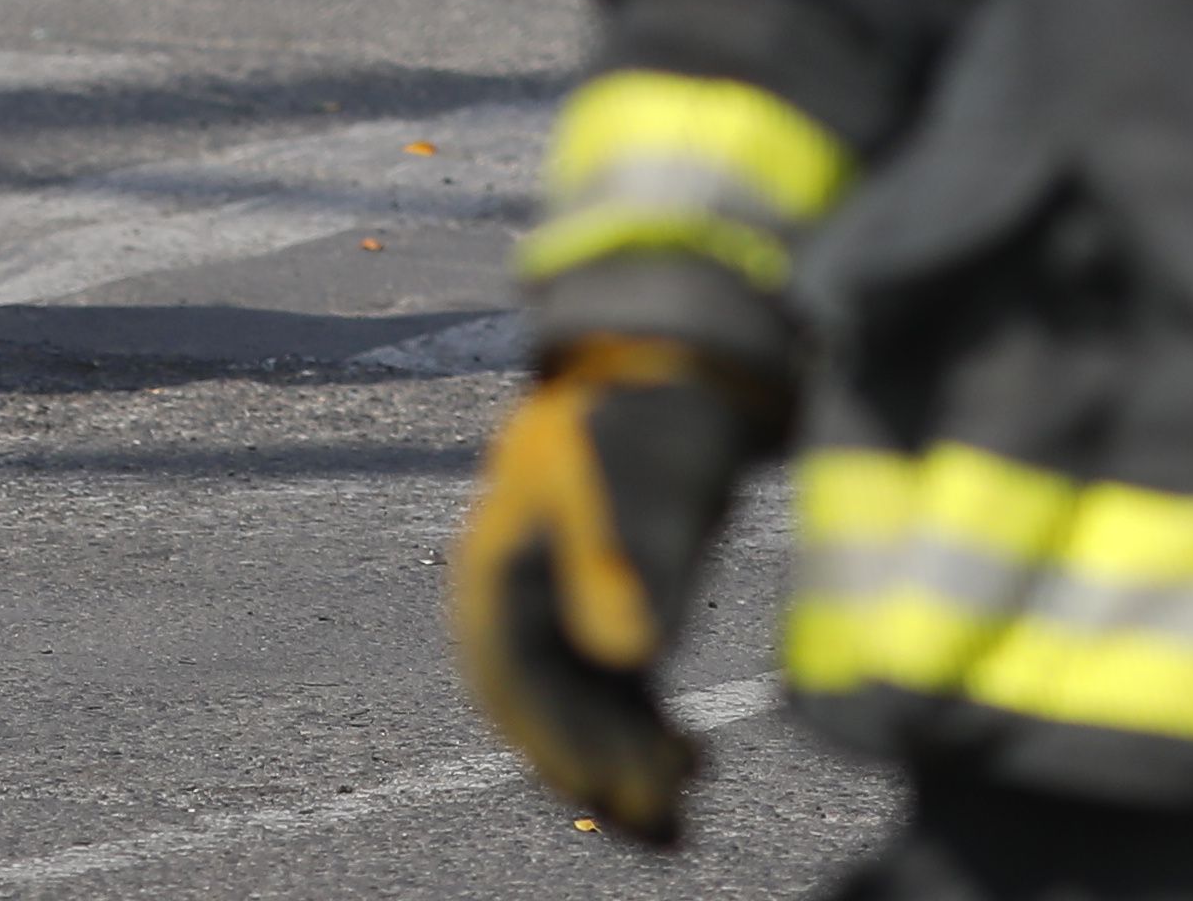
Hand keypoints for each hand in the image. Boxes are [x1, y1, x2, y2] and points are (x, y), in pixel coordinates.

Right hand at [448, 336, 785, 846]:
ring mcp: (560, 600)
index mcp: (498, 563)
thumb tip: (626, 657)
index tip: (610, 792)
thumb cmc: (648, 419)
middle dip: (597, 768)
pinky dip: (644, 731)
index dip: (556, 741)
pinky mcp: (604, 602)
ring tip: (684, 815)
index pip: (512, 677)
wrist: (680, 370)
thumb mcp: (638, 486)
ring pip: (580, 706)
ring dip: (625, 763)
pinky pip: (611, 690)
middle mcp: (519, 592)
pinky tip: (694, 760)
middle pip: (544, 705)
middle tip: (662, 822)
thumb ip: (629, 566)